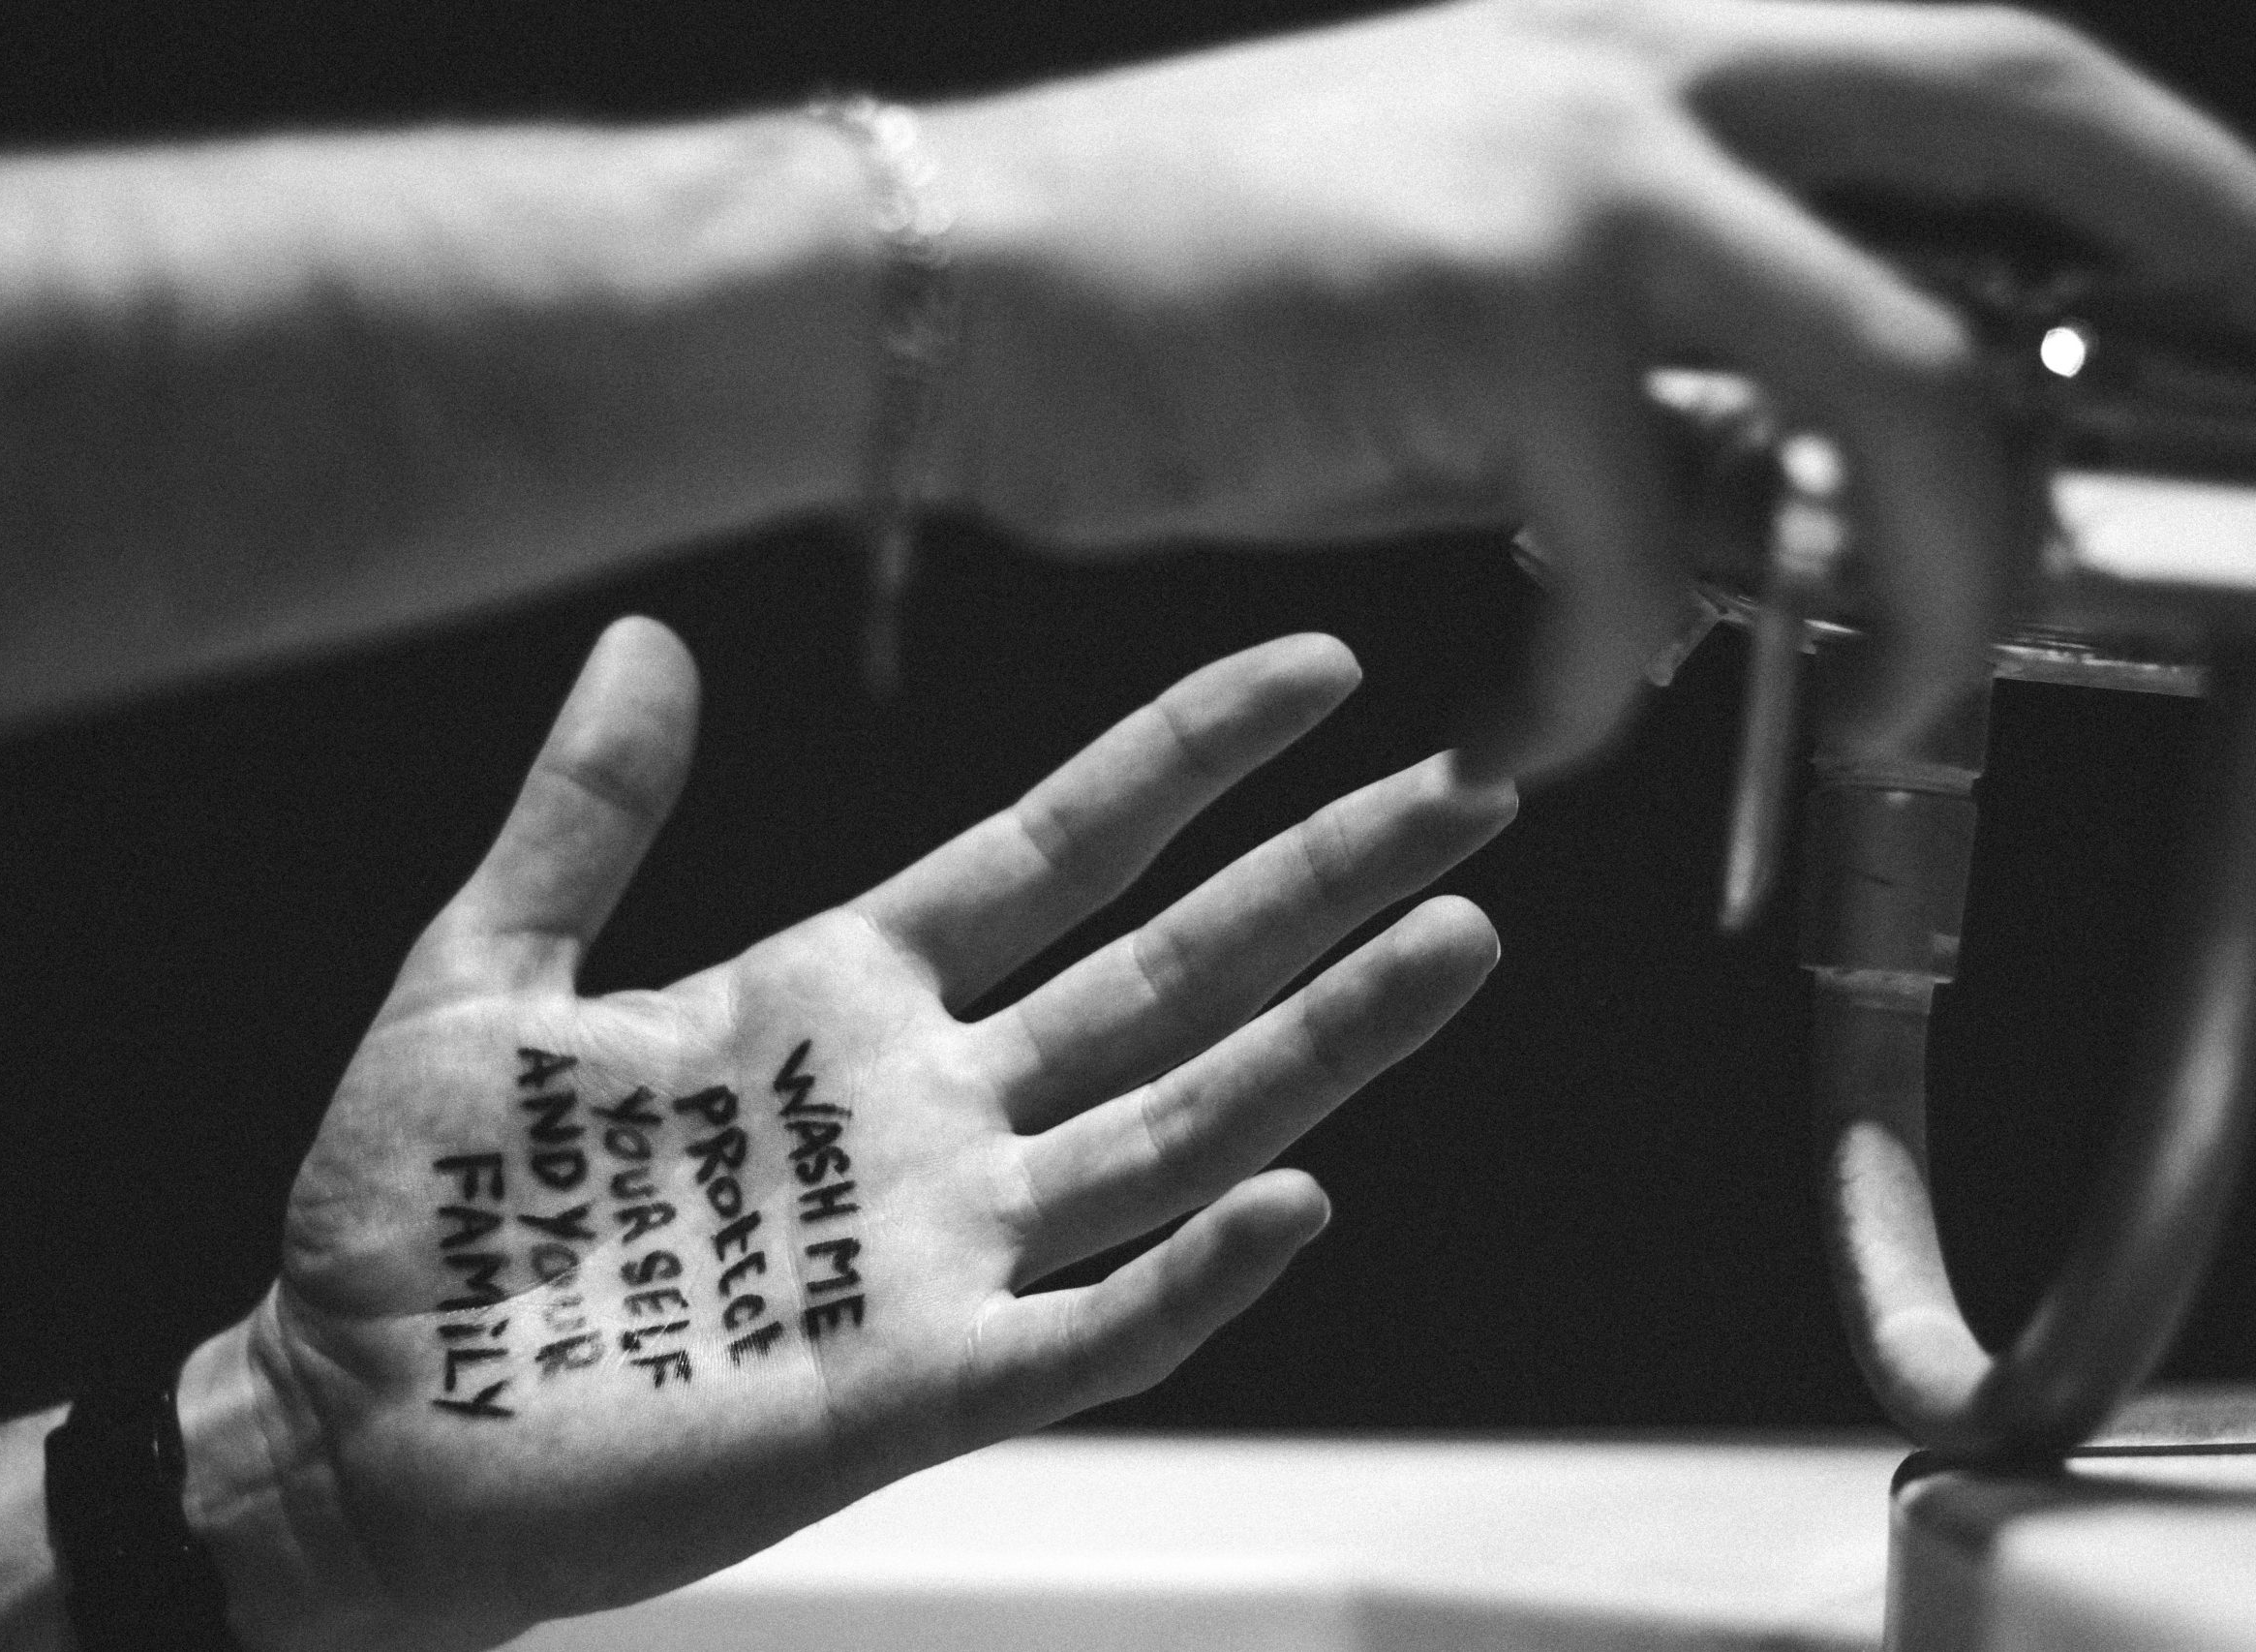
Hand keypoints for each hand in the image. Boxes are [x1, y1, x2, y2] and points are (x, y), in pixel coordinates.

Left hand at [214, 618, 1511, 1650]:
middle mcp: (928, 1111)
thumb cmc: (416, 1209)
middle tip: (1475, 788)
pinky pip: (1090, 1326)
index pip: (1061, 849)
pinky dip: (1194, 1277)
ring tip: (1458, 942)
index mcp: (841, 993)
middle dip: (1322, 880)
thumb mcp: (488, 973)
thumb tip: (650, 636)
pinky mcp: (912, 1386)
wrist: (351, 1422)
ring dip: (1321, 1043)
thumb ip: (585, 816)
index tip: (1317, 667)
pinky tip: (1300, 1200)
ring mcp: (937, 1249)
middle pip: (1170, 973)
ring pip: (1174, 1127)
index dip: (1187, 757)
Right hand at [927, 0, 2255, 775]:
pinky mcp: (1478, 313)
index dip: (2138, 166)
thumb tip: (1761, 497)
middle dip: (2183, 253)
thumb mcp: (1446, 310)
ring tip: (1883, 704)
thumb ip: (1629, 377)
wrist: (941, 289)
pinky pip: (1641, 550)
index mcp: (1626, 55)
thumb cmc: (1170, 302)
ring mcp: (1565, 175)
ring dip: (1932, 579)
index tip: (2223, 276)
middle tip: (2253, 400)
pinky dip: (1614, 678)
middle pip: (2005, 126)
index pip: (1960, 69)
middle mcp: (1625, 75)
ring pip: (1893, 379)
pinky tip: (1535, 730)